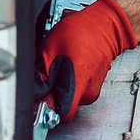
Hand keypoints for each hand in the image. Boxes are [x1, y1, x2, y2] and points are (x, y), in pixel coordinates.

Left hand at [37, 0, 136, 121]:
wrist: (105, 25)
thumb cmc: (82, 32)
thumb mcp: (51, 48)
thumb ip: (41, 74)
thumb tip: (35, 91)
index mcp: (77, 84)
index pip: (61, 115)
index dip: (47, 109)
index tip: (38, 101)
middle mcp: (88, 91)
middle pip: (64, 106)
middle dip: (52, 95)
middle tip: (46, 77)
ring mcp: (93, 89)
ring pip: (70, 97)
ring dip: (60, 87)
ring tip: (58, 66)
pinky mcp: (94, 84)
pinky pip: (77, 90)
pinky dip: (69, 82)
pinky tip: (67, 66)